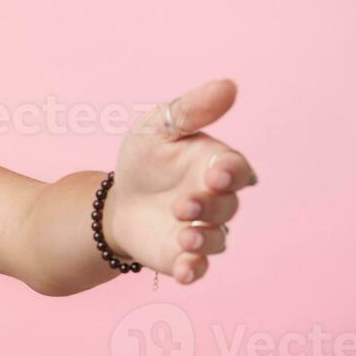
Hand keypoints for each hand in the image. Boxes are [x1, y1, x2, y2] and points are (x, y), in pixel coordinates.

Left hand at [102, 79, 257, 284]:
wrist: (118, 197)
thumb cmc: (146, 157)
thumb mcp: (158, 127)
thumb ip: (191, 110)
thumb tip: (229, 85)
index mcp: (217, 165)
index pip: (236, 169)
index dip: (230, 173)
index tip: (215, 173)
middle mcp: (217, 200)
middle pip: (226, 206)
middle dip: (208, 206)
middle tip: (184, 204)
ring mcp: (203, 229)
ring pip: (216, 239)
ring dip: (204, 240)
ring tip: (185, 236)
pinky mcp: (184, 255)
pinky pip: (198, 267)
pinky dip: (194, 269)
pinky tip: (185, 270)